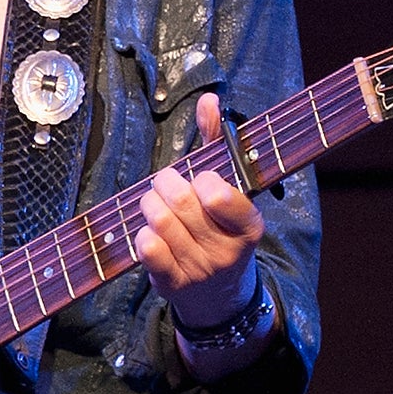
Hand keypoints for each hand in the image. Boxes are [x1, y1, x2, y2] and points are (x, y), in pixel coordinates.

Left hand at [138, 93, 267, 331]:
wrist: (220, 294)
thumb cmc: (220, 228)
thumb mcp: (228, 189)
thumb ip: (218, 142)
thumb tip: (209, 99)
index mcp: (249, 226)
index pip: (219, 194)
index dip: (202, 180)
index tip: (201, 181)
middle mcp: (227, 251)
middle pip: (181, 202)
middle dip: (166, 184)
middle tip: (166, 184)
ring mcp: (200, 270)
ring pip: (160, 221)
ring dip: (150, 204)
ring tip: (155, 204)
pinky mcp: (173, 285)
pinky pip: (148, 250)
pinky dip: (143, 234)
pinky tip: (149, 231)